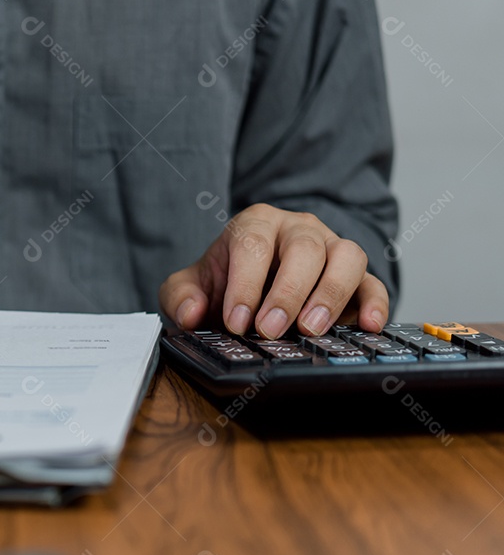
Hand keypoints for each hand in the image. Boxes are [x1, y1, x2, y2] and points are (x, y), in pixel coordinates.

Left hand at [159, 204, 388, 338]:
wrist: (251, 291)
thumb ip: (179, 296)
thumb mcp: (190, 287)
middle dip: (287, 291)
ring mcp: (331, 250)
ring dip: (331, 293)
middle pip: (304, 248)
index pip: (253, 244)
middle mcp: (298, 230)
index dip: (244, 284)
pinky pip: (374, 283)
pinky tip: (368, 326)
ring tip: (310, 329)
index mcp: (255, 224)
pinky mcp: (356, 279)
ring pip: (346, 255)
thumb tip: (190, 312)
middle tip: (270, 330)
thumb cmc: (222, 285)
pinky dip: (375, 303)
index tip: (236, 322)